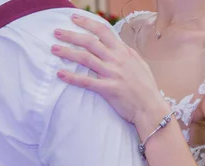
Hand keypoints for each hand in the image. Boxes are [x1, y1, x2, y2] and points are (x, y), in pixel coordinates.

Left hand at [51, 14, 169, 127]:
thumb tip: (117, 45)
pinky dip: (72, 77)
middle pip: (90, 42)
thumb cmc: (145, 87)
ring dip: (68, 52)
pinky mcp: (108, 89)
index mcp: (123, 52)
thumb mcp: (139, 64)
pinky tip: (60, 74)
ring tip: (54, 49)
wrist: (151, 108)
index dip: (87, 23)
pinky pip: (86, 81)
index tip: (74, 19)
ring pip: (85, 58)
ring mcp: (112, 74)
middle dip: (71, 35)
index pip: (103, 31)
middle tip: (56, 32)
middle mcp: (117, 60)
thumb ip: (126, 54)